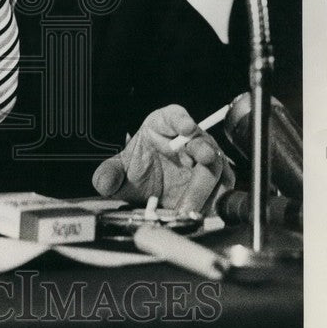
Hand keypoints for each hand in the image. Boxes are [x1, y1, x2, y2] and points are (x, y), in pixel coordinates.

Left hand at [92, 105, 234, 213]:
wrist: (150, 187)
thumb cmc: (140, 167)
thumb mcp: (120, 170)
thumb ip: (108, 174)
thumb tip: (105, 182)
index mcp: (164, 125)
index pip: (174, 116)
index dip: (181, 120)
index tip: (185, 127)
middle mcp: (189, 139)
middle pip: (201, 141)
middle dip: (203, 152)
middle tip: (202, 161)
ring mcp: (205, 159)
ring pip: (216, 166)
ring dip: (205, 186)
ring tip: (189, 205)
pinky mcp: (214, 180)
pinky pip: (222, 188)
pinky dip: (214, 200)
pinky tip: (201, 211)